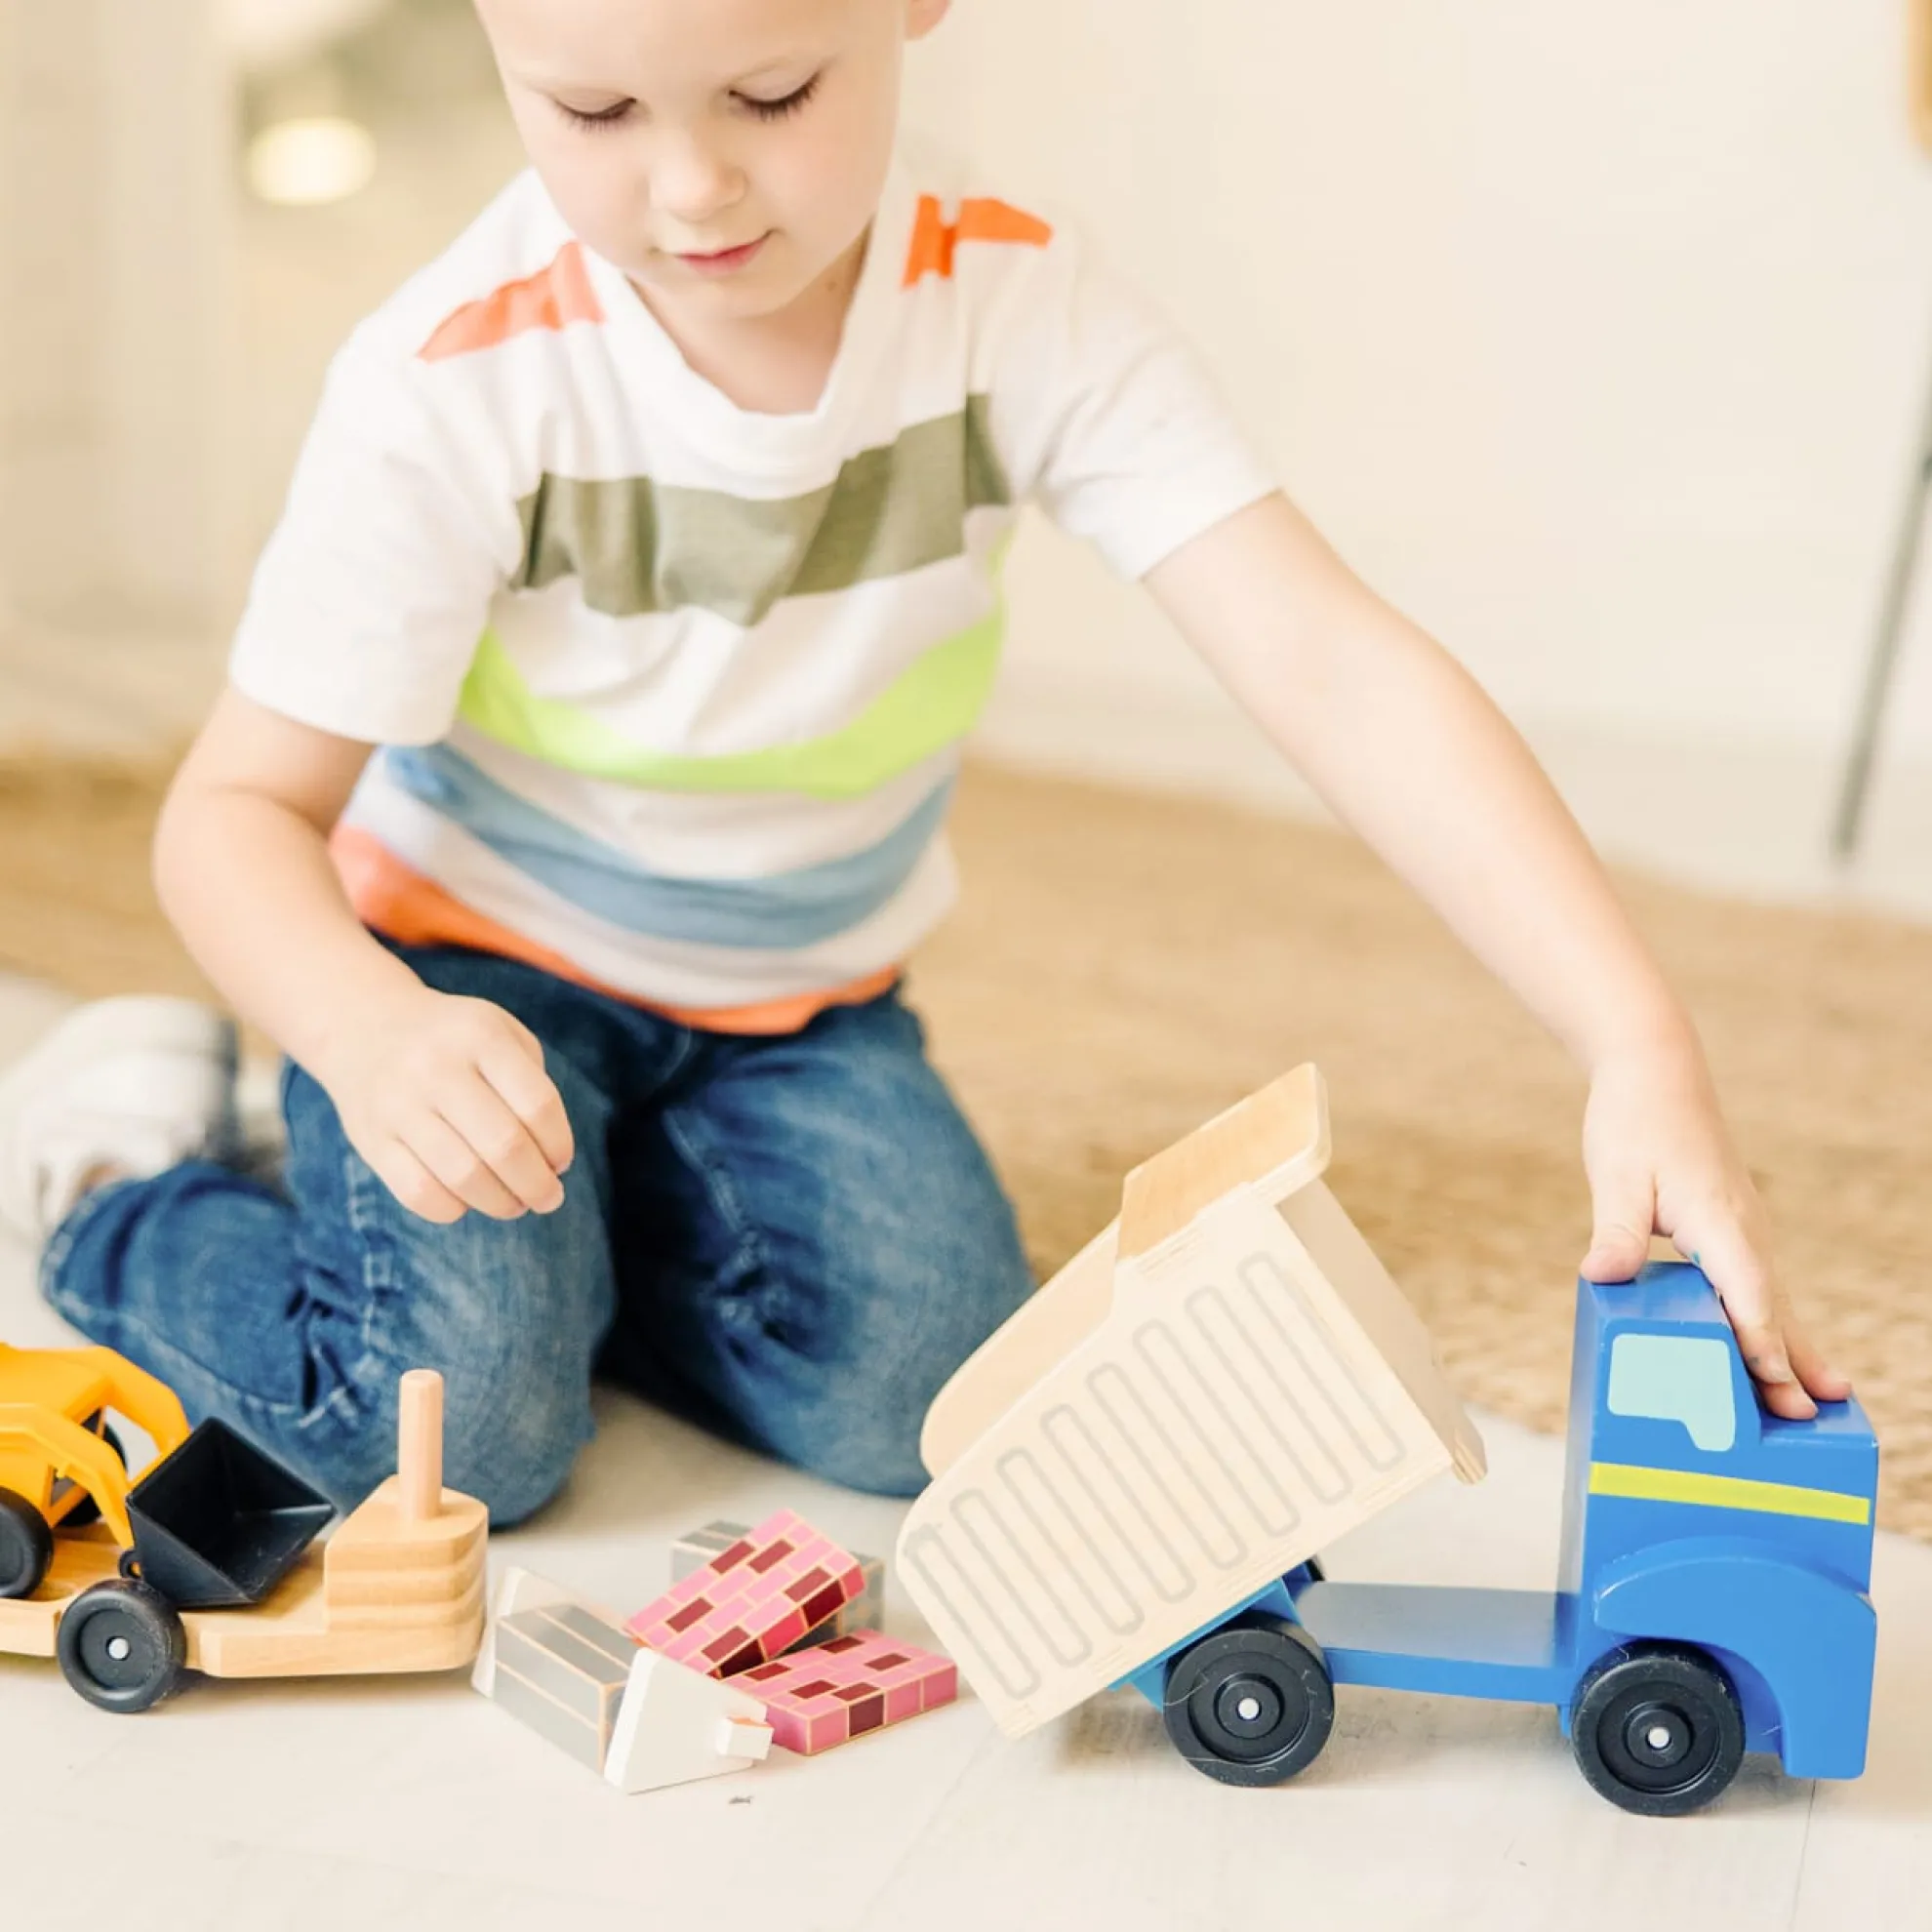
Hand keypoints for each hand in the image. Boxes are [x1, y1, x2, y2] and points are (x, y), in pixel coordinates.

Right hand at [315, 984, 573, 1223]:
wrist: (363, 1025)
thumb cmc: (454, 1039)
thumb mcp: (500, 1032)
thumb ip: (533, 1083)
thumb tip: (550, 1159)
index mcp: (481, 1036)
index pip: (538, 1105)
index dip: (558, 1145)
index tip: (560, 1163)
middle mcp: (437, 1068)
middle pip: (504, 1146)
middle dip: (538, 1185)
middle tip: (548, 1199)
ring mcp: (398, 1104)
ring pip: (464, 1177)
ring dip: (501, 1203)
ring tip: (514, 1205)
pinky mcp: (371, 1139)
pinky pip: (419, 1193)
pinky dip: (453, 1209)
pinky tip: (466, 1201)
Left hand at [1580, 1037, 1849, 1420]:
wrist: (1657, 1073)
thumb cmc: (1634, 1123)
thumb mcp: (1616, 1176)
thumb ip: (1616, 1230)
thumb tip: (1601, 1274)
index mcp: (1719, 1222)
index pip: (1747, 1294)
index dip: (1760, 1344)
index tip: (1774, 1387)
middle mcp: (1745, 1231)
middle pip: (1771, 1308)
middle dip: (1789, 1363)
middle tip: (1810, 1420)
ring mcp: (1745, 1231)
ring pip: (1773, 1299)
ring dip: (1794, 1348)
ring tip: (1827, 1400)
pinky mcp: (1733, 1231)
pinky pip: (1759, 1286)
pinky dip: (1774, 1323)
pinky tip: (1779, 1353)